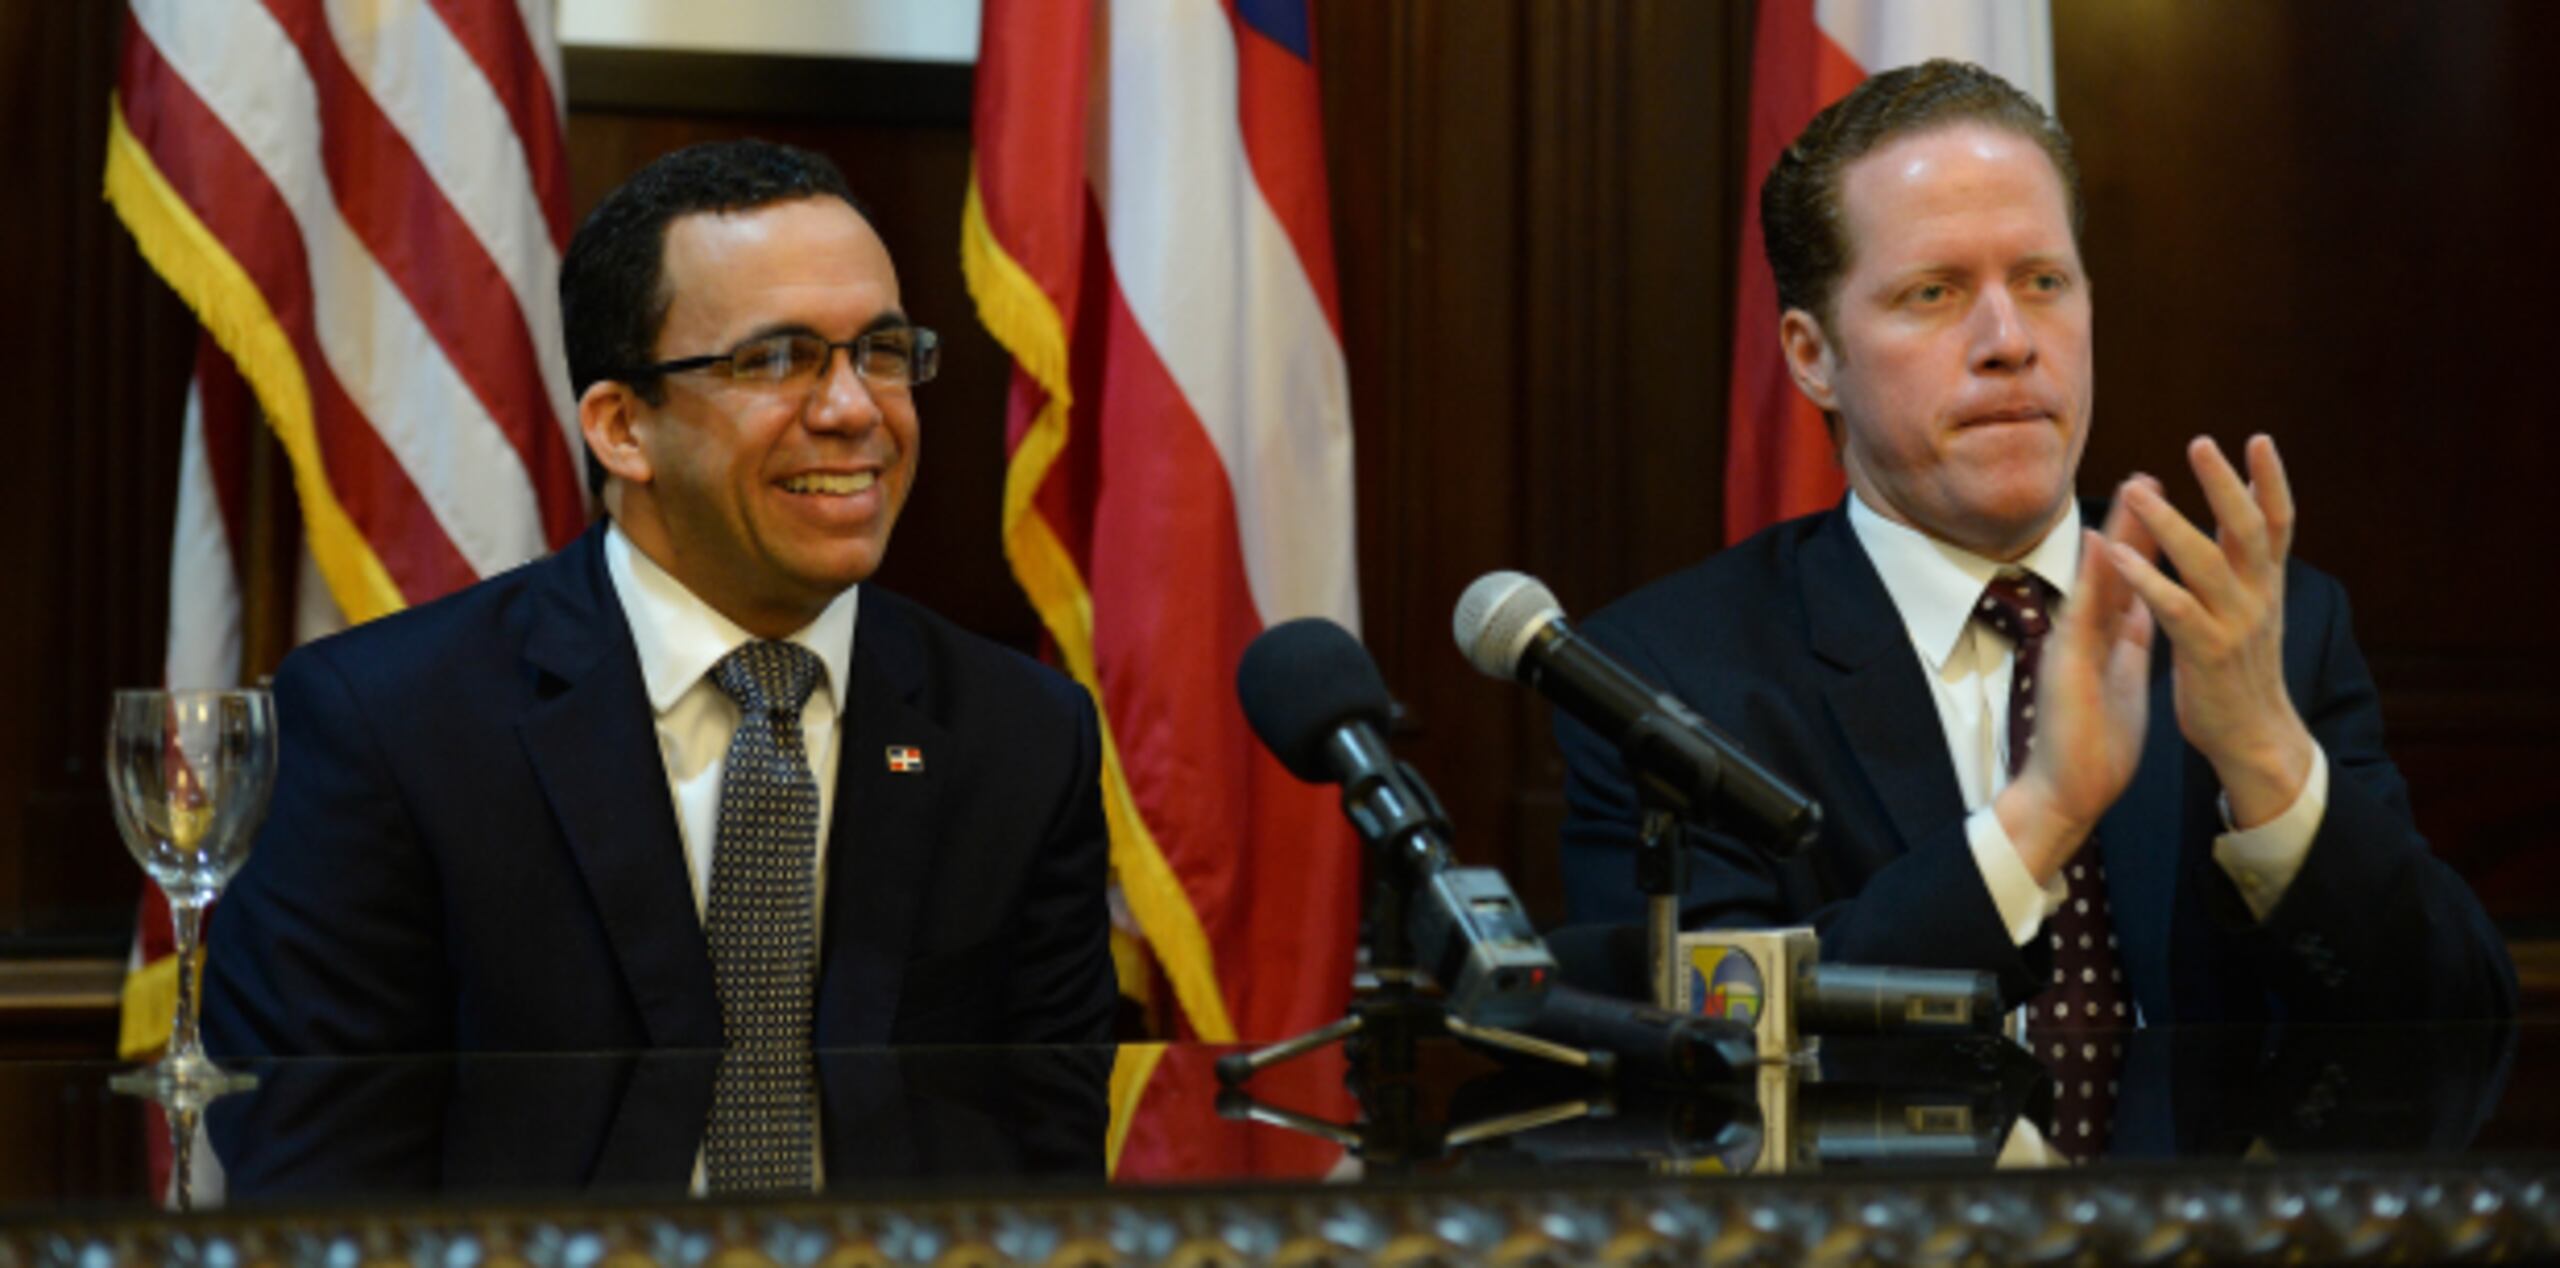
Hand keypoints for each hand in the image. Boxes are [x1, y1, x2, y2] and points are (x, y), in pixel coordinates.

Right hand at [1995, 495, 2158, 881]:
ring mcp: (2072, 644)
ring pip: (2099, 580)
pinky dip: (2092, 577)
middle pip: (2116, 570)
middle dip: (2137, 523)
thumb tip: (2146, 612)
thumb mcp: (2122, 681)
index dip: (2149, 543)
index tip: (2166, 503)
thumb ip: (2130, 643)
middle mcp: (2087, 634)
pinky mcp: (2064, 663)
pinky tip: (2100, 542)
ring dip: (2117, 534)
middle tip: (2153, 476)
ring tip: (2134, 490)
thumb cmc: (2094, 745)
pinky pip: (2082, 615)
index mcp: (2108, 640)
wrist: (2068, 791)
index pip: (2133, 582)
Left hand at [2108, 435, 2316, 827]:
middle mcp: (2257, 598)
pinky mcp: (2205, 653)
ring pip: (2206, 561)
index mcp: (2266, 587)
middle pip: (2246, 529)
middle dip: (2224, 484)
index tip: (2260, 439)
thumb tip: (2238, 530)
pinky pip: (2174, 607)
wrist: (2253, 739)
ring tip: (2141, 489)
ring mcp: (2234, 625)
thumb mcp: (2249, 615)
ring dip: (2171, 523)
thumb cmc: (2241, 674)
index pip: (2276, 523)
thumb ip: (2242, 573)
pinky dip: (2145, 578)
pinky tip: (2118, 554)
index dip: (2271, 481)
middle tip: (2202, 443)